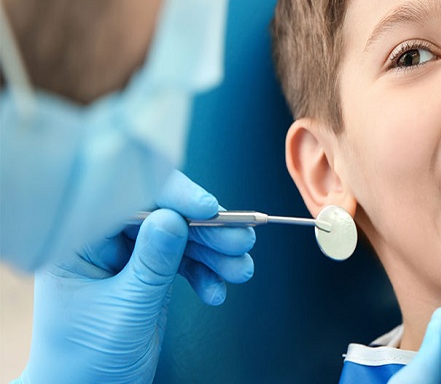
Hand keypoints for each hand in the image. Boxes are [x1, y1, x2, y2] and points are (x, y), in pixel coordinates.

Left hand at [18, 170, 255, 383]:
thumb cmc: (86, 362)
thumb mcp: (125, 311)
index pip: (129, 200)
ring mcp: (127, 258)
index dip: (172, 197)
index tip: (209, 208)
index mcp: (79, 242)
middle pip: (163, 216)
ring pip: (181, 238)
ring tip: (241, 269)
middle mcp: (103, 242)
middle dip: (206, 230)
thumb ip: (152, 264)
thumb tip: (174, 218)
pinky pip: (185, 261)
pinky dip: (206, 274)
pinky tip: (216, 293)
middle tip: (241, 240)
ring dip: (215, 253)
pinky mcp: (149, 274)